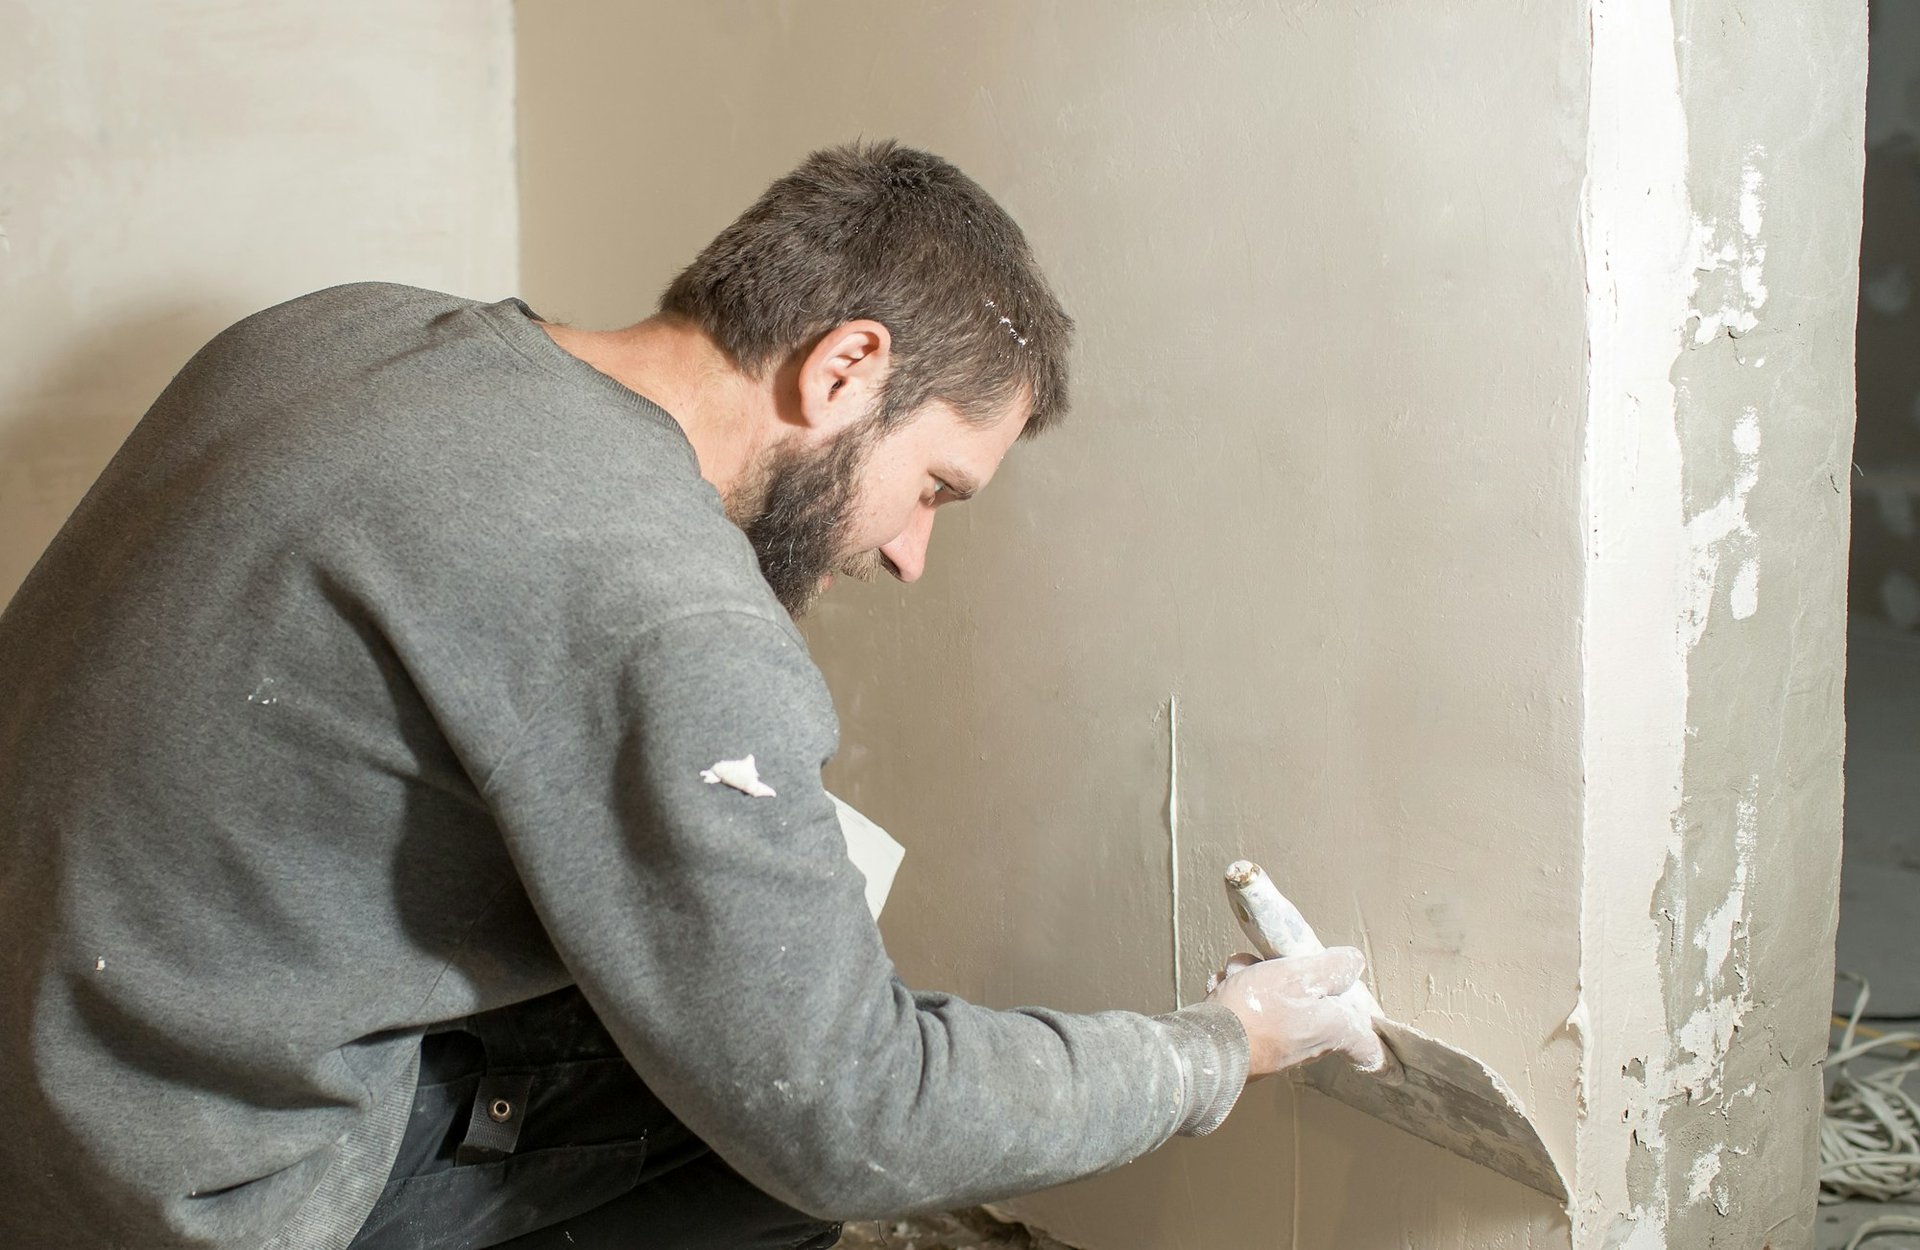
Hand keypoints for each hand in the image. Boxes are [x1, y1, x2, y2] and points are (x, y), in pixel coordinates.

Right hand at [1204, 946, 1387, 1078]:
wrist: (1207, 1046)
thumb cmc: (1256, 1011)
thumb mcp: (1299, 975)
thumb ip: (1331, 968)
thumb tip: (1352, 962)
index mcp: (1332, 1030)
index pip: (1368, 1046)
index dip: (1379, 1044)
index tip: (1391, 1054)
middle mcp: (1311, 1046)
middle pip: (1318, 1010)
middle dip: (1295, 980)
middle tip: (1275, 965)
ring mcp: (1280, 1050)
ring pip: (1280, 1006)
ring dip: (1259, 983)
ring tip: (1238, 973)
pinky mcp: (1252, 1048)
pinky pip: (1253, 1016)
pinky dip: (1239, 998)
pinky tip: (1223, 987)